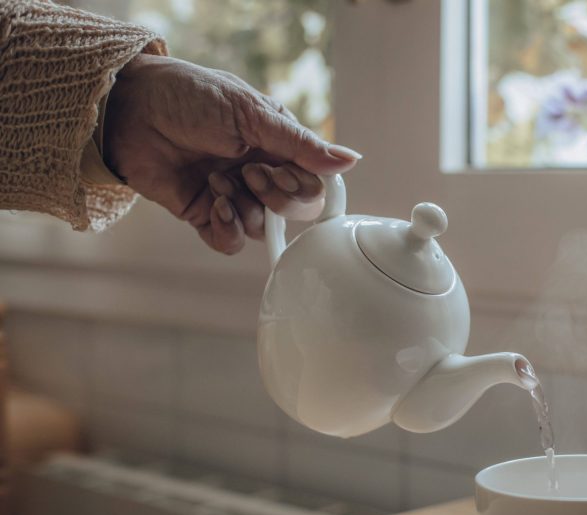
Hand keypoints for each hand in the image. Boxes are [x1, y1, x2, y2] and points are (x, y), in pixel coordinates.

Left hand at [103, 53, 359, 253]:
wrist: (131, 109)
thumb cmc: (191, 97)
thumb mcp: (252, 114)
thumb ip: (301, 145)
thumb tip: (351, 160)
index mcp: (278, 146)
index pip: (313, 183)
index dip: (303, 187)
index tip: (280, 171)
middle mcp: (260, 172)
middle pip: (293, 210)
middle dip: (275, 198)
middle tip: (249, 172)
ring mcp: (233, 194)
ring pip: (261, 227)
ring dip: (244, 207)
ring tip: (217, 179)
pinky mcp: (204, 214)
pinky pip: (230, 241)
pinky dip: (226, 228)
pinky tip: (214, 203)